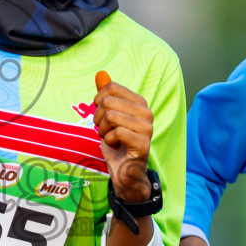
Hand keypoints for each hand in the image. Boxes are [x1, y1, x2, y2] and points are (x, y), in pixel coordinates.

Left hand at [93, 70, 154, 202]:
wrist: (125, 172)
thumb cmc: (116, 143)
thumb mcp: (107, 116)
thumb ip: (106, 95)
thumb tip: (100, 74)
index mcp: (140, 103)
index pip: (112, 88)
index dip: (98, 101)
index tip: (101, 114)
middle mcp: (147, 113)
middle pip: (109, 101)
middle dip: (99, 118)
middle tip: (105, 130)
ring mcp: (147, 128)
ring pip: (112, 116)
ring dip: (103, 131)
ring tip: (110, 139)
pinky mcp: (143, 144)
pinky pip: (116, 133)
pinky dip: (108, 141)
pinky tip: (116, 146)